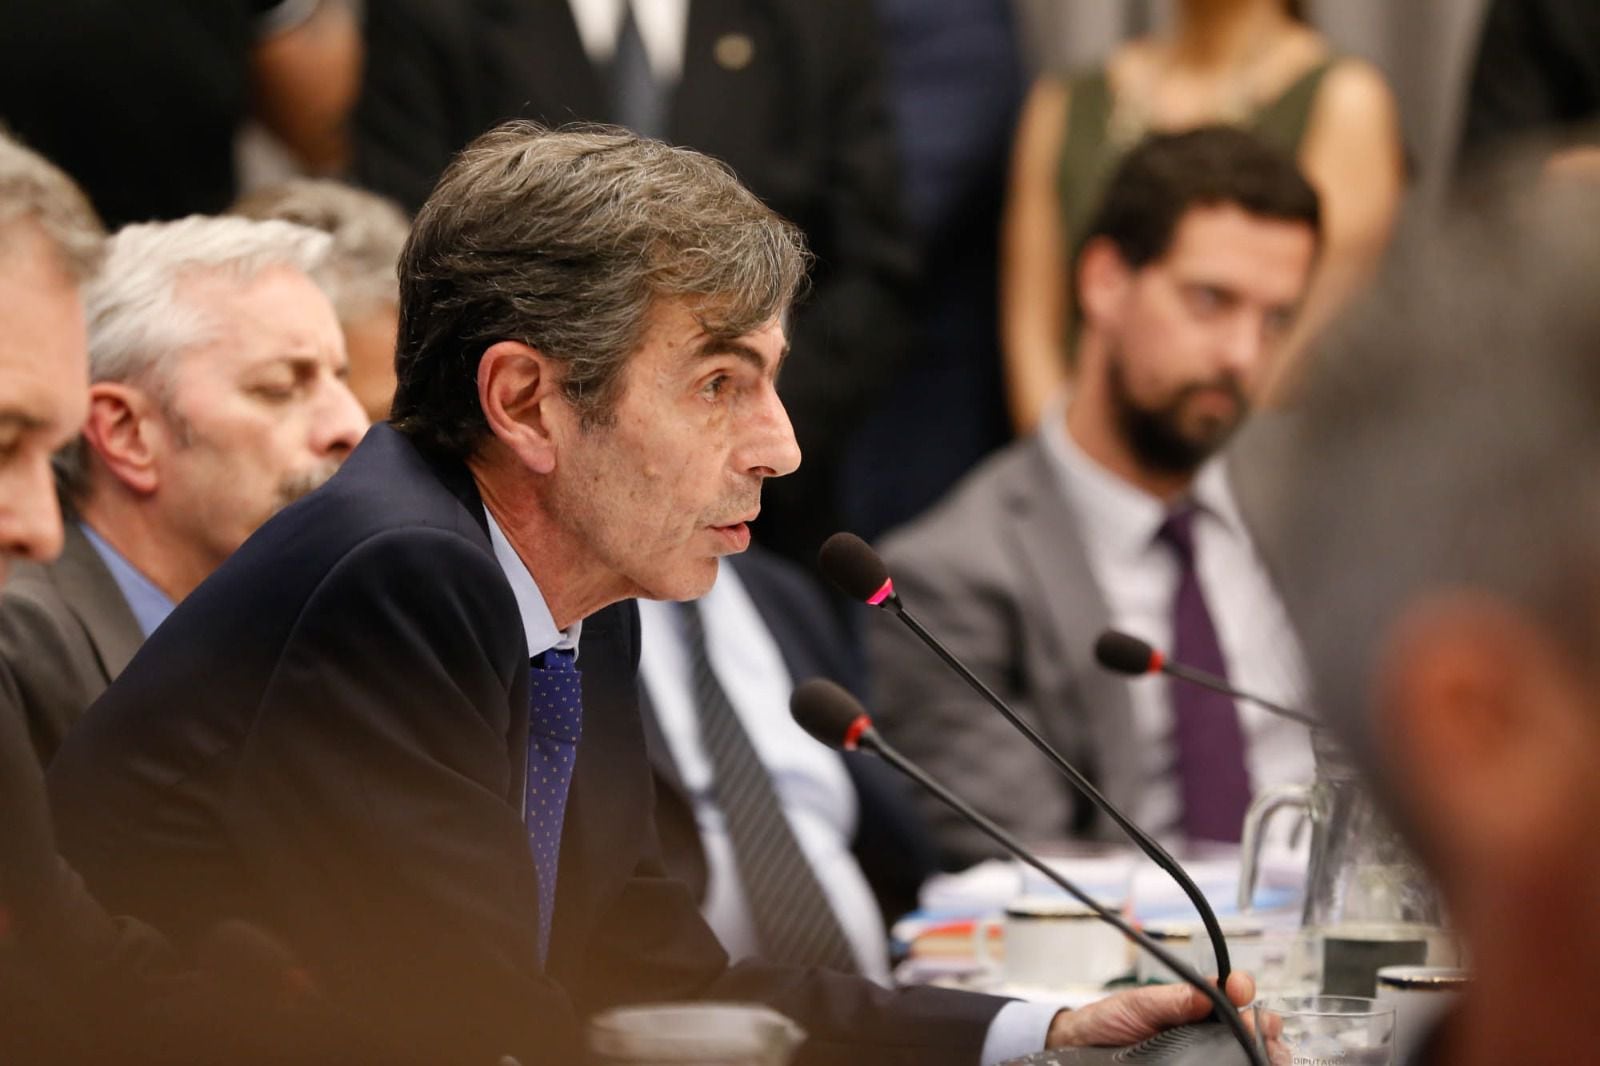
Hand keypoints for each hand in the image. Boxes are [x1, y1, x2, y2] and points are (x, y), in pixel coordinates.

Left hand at [1045, 972, 1255, 1048]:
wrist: (1083, 1048)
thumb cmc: (1109, 1022)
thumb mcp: (1139, 1004)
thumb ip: (1172, 1000)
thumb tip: (1206, 994)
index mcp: (1193, 1003)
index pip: (1229, 994)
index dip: (1242, 989)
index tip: (1242, 989)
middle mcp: (1204, 1028)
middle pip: (1248, 1026)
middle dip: (1262, 1024)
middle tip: (1260, 1029)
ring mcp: (1204, 1053)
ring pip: (1245, 1052)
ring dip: (1262, 1050)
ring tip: (1267, 1054)